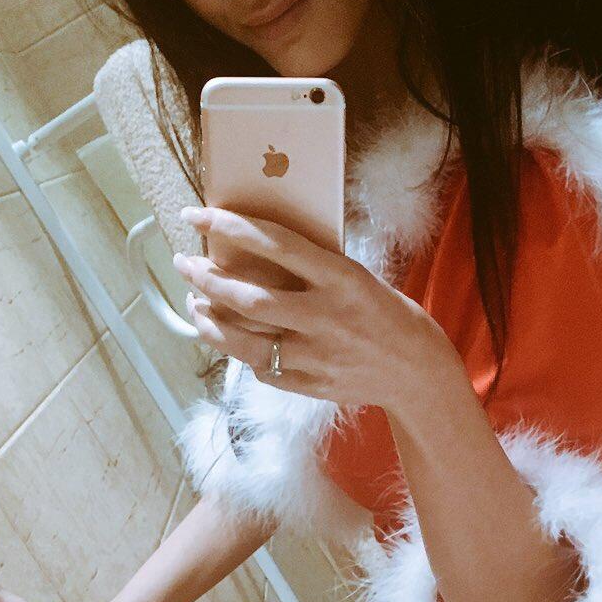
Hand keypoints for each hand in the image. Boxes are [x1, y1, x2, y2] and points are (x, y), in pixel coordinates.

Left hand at [172, 204, 460, 418]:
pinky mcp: (313, 386)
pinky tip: (231, 338)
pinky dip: (243, 354)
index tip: (196, 215)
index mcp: (341, 279)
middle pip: (249, 299)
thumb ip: (312, 267)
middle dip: (207, 280)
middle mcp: (326, 317)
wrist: (418, 371)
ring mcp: (318, 357)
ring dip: (211, 322)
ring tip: (194, 304)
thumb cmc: (386, 313)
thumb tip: (256, 247)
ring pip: (246, 341)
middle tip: (184, 265)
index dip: (229, 227)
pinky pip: (264, 370)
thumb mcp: (356, 276)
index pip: (274, 243)